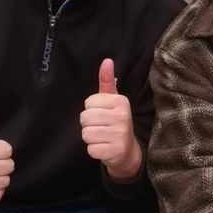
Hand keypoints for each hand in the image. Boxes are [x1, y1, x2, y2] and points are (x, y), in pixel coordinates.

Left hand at [80, 59, 142, 180]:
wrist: (127, 150)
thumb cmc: (115, 121)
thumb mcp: (113, 100)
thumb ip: (107, 81)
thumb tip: (107, 61)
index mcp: (120, 102)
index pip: (88, 103)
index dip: (91, 110)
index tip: (103, 114)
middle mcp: (122, 117)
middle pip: (85, 118)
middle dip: (89, 124)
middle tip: (102, 127)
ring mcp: (119, 135)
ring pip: (86, 134)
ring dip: (91, 138)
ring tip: (102, 137)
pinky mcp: (114, 152)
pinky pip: (90, 149)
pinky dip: (94, 150)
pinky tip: (104, 148)